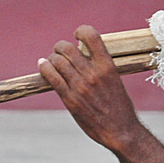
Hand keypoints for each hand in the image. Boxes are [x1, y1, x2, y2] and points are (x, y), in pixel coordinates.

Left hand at [38, 25, 143, 153]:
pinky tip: (42, 65)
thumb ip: (100, 67)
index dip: (81, 31)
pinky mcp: (70, 99)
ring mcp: (80, 87)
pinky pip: (52, 78)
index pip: (92, 37)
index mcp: (108, 66)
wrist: (120, 131)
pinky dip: (44, 68)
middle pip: (67, 48)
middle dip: (60, 46)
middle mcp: (93, 74)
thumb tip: (84, 54)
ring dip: (52, 58)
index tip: (77, 35)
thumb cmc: (119, 107)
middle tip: (60, 51)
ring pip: (57, 61)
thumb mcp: (115, 80)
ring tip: (52, 61)